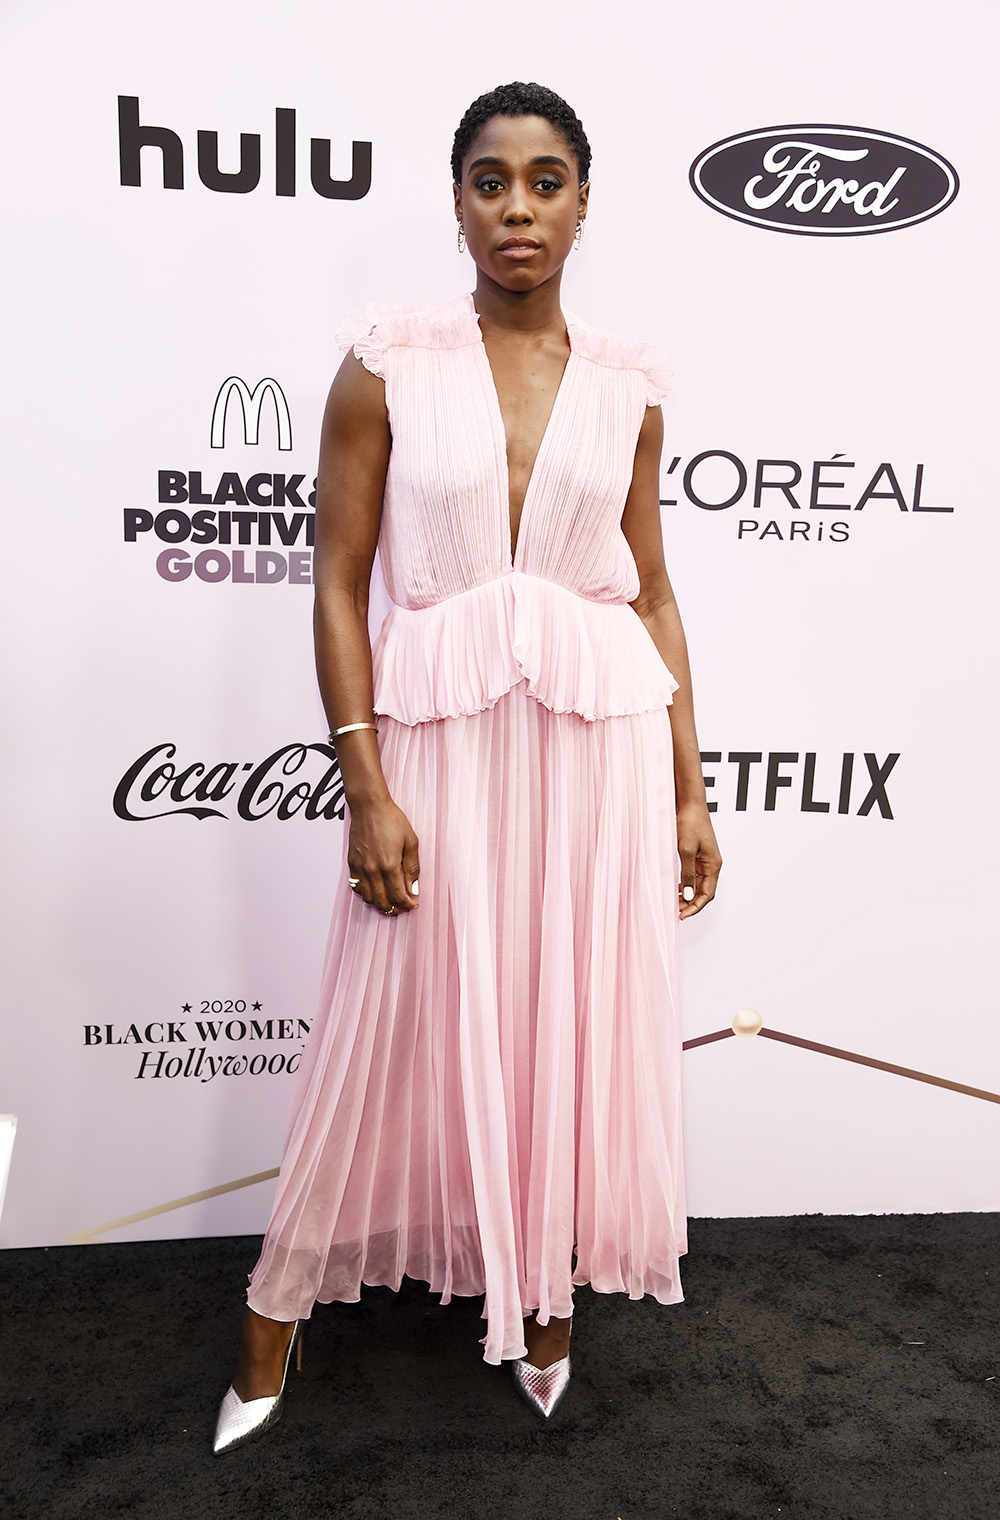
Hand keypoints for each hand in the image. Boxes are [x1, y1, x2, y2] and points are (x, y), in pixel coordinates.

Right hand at [347, 797, 419, 913]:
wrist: (369, 807)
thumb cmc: (391, 820)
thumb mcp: (410, 841)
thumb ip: (412, 868)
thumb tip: (414, 889)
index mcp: (389, 865)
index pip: (398, 896)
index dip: (407, 904)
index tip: (413, 903)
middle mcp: (372, 870)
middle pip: (382, 902)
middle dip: (394, 909)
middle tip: (403, 906)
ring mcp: (360, 868)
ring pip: (368, 898)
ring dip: (380, 904)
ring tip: (390, 901)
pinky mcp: (352, 864)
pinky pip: (356, 887)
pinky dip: (366, 894)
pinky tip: (375, 890)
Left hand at [676, 800, 720, 918]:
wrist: (691, 804)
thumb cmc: (690, 823)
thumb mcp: (686, 850)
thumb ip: (687, 874)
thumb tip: (688, 896)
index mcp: (713, 865)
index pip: (707, 895)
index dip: (695, 908)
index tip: (681, 916)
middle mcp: (712, 865)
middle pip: (704, 892)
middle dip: (691, 904)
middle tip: (675, 912)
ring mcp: (705, 861)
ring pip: (699, 885)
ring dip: (688, 896)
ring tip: (674, 903)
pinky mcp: (698, 856)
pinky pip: (694, 876)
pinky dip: (686, 885)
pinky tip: (676, 888)